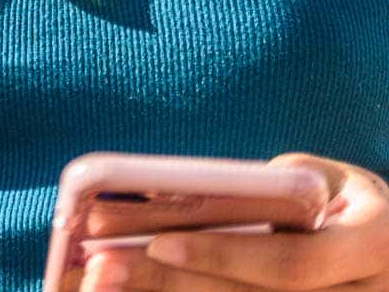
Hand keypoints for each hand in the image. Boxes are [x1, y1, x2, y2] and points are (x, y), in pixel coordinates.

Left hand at [82, 154, 388, 291]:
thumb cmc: (351, 206)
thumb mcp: (330, 184)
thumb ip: (267, 191)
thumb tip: (168, 191)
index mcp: (370, 247)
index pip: (289, 265)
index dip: (223, 257)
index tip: (158, 242)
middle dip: (171, 287)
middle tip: (102, 268)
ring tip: (104, 286)